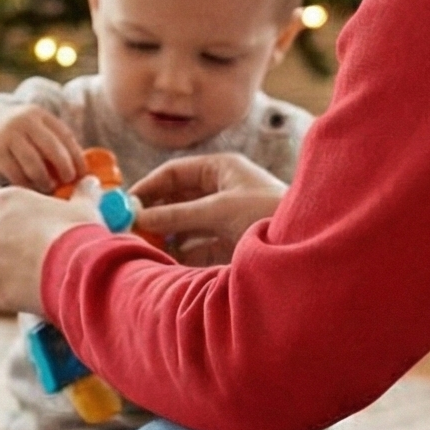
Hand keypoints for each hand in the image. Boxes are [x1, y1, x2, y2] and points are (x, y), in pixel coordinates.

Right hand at [0, 103, 86, 191]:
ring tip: (49, 187)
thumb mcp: (35, 128)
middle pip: (52, 148)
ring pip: (33, 163)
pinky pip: (16, 174)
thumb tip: (81, 171)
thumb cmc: (17, 134)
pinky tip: (31, 189)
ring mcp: (9, 137)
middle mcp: (25, 122)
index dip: (77, 156)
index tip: (84, 173)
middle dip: (64, 167)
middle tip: (68, 181)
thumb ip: (54, 143)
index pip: (65, 136)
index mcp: (40, 115)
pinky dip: (26, 184)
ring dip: (44, 179)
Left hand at [0, 186, 99, 316]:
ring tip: (48, 267)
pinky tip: (45, 285)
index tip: (36, 213)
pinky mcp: (0, 290)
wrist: (78, 274)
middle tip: (43, 241)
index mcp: (4, 201)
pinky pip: (9, 286)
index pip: (0, 198)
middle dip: (15, 236)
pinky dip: (22, 286)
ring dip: (18, 263)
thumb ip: (83, 192)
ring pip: (1, 261)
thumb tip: (90, 182)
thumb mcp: (85, 206)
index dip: (18, 206)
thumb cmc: (78, 232)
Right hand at [128, 153, 286, 265]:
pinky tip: (167, 261)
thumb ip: (177, 215)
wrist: (302, 245)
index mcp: (222, 169)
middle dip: (155, 213)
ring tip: (144, 247)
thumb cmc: (266, 214)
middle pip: (178, 198)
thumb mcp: (217, 211)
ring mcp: (226, 216)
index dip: (149, 187)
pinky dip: (182, 252)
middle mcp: (223, 189)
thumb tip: (139, 218)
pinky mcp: (231, 241)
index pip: (176, 172)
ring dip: (167, 235)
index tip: (126, 205)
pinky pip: (198, 245)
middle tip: (130, 230)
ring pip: (186, 223)